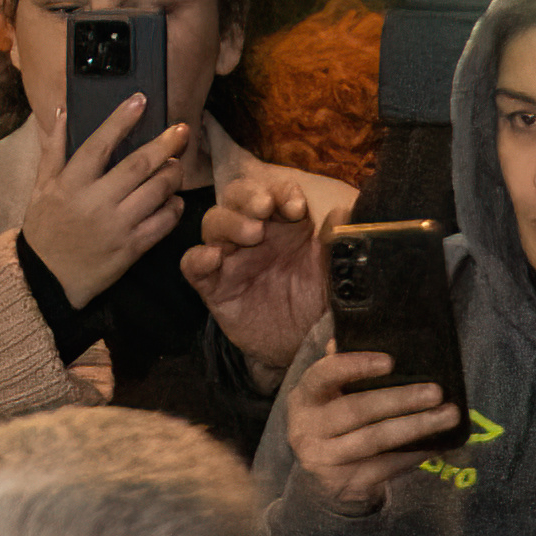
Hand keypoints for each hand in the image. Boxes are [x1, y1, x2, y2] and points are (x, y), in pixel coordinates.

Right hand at [17, 76, 203, 305]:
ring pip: (157, 191)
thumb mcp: (40, 189)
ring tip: (175, 166)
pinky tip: (172, 199)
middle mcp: (94, 204)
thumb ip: (52, 150)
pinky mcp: (131, 248)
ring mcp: (115, 227)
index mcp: (70, 186)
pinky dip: (174, 207)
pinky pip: (163, 222)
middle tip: (181, 130)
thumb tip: (61, 112)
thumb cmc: (45, 230)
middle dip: (166, 144)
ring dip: (173, 174)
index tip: (140, 99)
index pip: (98, 145)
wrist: (45, 281)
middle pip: (139, 165)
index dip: (120, 120)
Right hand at [180, 177, 331, 374]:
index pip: (274, 192)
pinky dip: (198, 257)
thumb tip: (342, 212)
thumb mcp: (336, 268)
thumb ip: (337, 239)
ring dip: (230, 222)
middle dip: (249, 197)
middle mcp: (256, 235)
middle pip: (236, 198)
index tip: (296, 207)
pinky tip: (213, 258)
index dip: (281, 192)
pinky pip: (192, 265)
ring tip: (252, 234)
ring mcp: (232, 259)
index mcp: (285, 223)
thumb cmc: (320, 300)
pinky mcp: (214, 287)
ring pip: (213, 224)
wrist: (304, 343)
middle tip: (265, 208)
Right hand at [280, 345, 460, 516]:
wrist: (320, 482)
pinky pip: (384, 467)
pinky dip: (413, 455)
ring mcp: (323, 459)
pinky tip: (437, 444)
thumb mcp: (331, 396)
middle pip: (355, 411)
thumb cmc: (335, 425)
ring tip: (448, 416)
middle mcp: (306, 429)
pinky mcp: (342, 484)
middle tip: (436, 392)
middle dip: (399, 400)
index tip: (390, 362)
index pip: (323, 375)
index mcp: (305, 398)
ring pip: (373, 440)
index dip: (355, 366)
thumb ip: (343, 368)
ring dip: (415, 427)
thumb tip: (356, 333)